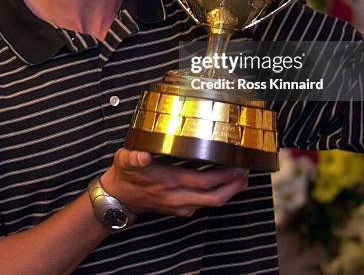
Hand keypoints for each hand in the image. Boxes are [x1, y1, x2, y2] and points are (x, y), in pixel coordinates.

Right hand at [100, 148, 248, 217]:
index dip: (223, 177)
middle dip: (233, 187)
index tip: (237, 167)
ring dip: (228, 192)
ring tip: (241, 178)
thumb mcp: (125, 159)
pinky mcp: (178, 208)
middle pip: (213, 198)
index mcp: (169, 182)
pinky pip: (203, 204)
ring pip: (210, 204)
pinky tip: (223, 184)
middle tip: (246, 173)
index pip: (203, 182)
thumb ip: (134, 156)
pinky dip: (216, 195)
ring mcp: (179, 205)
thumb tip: (143, 154)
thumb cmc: (125, 174)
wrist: (118, 197)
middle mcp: (177, 197)